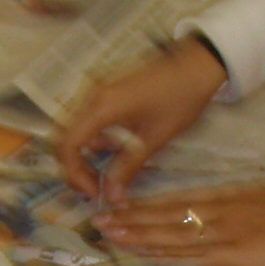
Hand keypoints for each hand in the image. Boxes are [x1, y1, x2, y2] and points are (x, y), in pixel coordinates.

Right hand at [55, 39, 227, 199]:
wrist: (197, 65)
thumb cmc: (179, 100)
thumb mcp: (154, 139)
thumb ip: (128, 168)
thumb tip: (112, 199)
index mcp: (101, 108)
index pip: (67, 144)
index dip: (74, 173)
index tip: (95, 192)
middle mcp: (93, 99)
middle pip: (68, 139)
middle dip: (77, 168)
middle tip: (98, 189)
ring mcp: (100, 95)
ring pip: (80, 132)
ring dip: (89, 157)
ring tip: (112, 175)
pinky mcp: (110, 96)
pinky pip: (94, 123)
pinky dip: (101, 143)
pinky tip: (122, 153)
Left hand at [94, 178, 264, 265]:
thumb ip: (252, 210)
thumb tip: (233, 220)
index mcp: (239, 196)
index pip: (184, 202)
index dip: (151, 207)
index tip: (123, 208)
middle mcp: (230, 210)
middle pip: (172, 215)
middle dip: (134, 220)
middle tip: (99, 222)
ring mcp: (236, 231)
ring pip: (179, 234)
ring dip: (143, 236)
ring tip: (112, 236)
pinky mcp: (247, 253)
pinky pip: (203, 256)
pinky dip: (175, 256)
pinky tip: (152, 257)